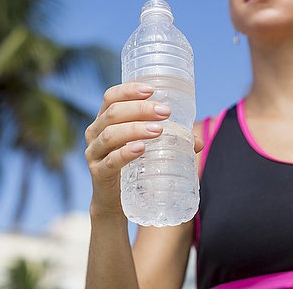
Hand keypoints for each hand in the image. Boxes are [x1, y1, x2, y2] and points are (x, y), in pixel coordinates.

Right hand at [84, 82, 203, 215]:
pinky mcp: (98, 173)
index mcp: (104, 120)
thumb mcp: (147, 148)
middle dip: (141, 109)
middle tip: (165, 112)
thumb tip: (198, 141)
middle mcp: (95, 133)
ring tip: (158, 130)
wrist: (114, 202)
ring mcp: (94, 153)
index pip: (111, 96)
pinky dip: (125, 153)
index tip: (152, 90)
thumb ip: (170, 142)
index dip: (129, 90)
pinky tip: (140, 149)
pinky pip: (110, 160)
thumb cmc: (131, 167)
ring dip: (136, 129)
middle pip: (113, 112)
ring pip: (110, 134)